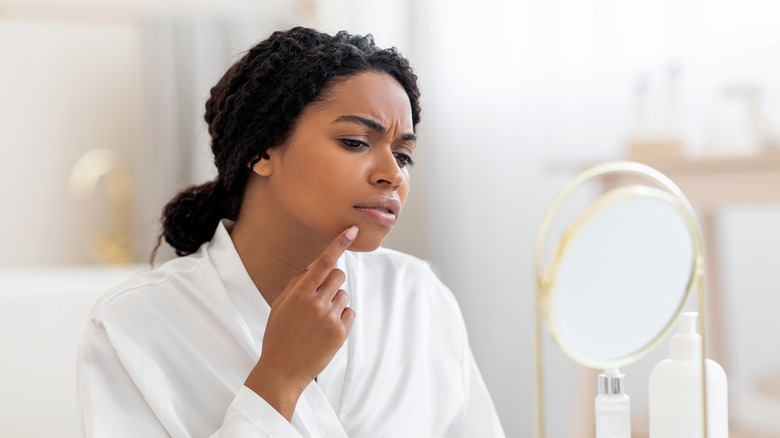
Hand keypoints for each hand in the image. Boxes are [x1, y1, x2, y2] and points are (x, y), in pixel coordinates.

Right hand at [244, 226, 358, 419]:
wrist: (282, 371)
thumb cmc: (278, 335)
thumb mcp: (280, 305)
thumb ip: (298, 283)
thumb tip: (317, 266)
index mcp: (299, 293)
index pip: (323, 261)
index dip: (339, 243)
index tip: (352, 230)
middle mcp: (316, 302)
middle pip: (339, 275)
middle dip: (332, 281)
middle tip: (320, 296)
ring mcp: (330, 318)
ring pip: (344, 295)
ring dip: (334, 302)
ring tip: (317, 321)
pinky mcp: (341, 333)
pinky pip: (349, 312)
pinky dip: (341, 318)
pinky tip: (325, 331)